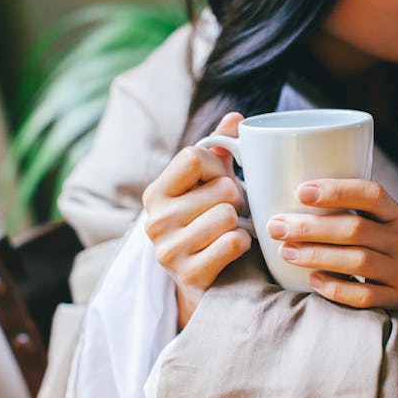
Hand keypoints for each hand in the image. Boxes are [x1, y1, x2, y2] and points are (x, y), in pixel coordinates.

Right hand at [143, 112, 250, 328]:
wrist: (199, 279)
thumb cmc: (206, 222)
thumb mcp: (208, 184)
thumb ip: (220, 149)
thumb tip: (236, 117)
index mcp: (156, 193)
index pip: (195, 156)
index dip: (218, 166)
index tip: (218, 181)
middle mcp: (155, 221)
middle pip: (221, 189)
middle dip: (236, 200)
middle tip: (229, 213)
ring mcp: (169, 251)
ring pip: (229, 216)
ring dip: (240, 223)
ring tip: (228, 230)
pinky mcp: (189, 274)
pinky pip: (233, 243)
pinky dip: (243, 244)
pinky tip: (232, 249)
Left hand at [266, 178, 397, 329]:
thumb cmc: (388, 247)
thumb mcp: (383, 223)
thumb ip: (350, 209)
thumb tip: (291, 192)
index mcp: (394, 213)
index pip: (371, 193)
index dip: (336, 190)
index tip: (301, 191)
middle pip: (354, 229)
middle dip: (310, 227)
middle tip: (276, 227)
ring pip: (357, 261)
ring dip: (316, 255)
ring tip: (285, 252)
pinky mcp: (396, 299)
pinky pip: (364, 295)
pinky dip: (336, 288)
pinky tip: (312, 281)